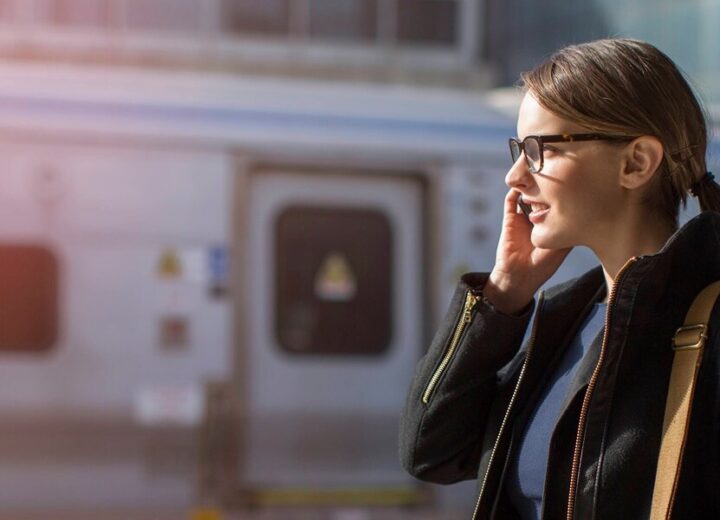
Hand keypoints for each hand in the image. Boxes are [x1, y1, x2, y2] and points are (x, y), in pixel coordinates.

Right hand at [484, 189, 571, 313]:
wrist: (518, 277)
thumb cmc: (543, 266)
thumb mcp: (563, 248)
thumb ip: (568, 230)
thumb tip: (581, 211)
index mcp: (552, 226)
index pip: (559, 205)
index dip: (564, 195)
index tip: (571, 185)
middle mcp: (538, 220)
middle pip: (544, 197)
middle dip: (549, 188)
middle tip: (556, 181)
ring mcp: (523, 219)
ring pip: (528, 196)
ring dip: (532, 187)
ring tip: (538, 177)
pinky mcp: (510, 220)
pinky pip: (510, 202)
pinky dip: (515, 192)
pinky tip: (521, 186)